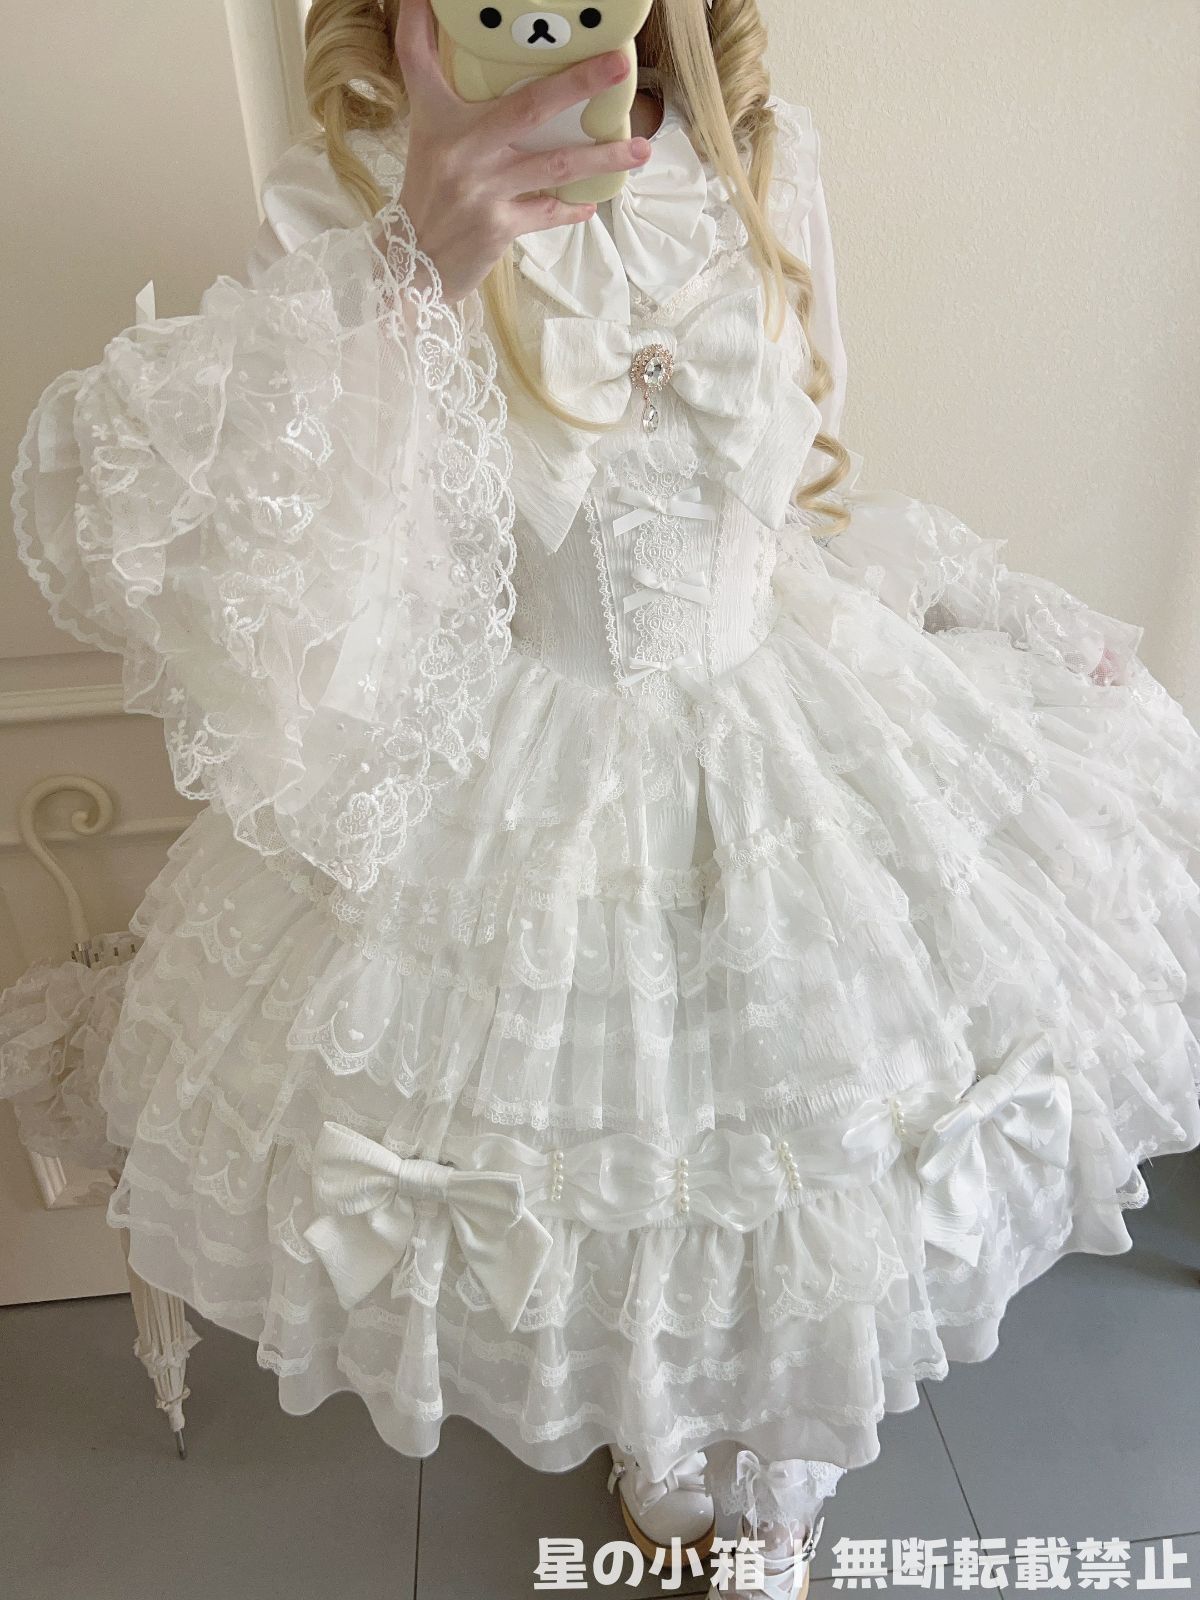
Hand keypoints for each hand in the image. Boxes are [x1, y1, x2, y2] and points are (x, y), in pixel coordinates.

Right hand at [391, 0, 650, 301]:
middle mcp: (464, 151)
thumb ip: (430, 73)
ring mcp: (484, 191)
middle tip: (619, 66)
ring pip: (555, 167)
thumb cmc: (427, 187)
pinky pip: (547, 212)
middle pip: (528, 107)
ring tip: (642, 150)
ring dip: (603, 159)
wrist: (412, 262)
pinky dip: (572, 209)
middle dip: (578, 83)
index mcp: (441, 118)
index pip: (423, 58)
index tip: (457, 3)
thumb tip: (427, 8)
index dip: (425, 22)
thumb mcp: (427, 128)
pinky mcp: (499, 227)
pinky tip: (592, 203)